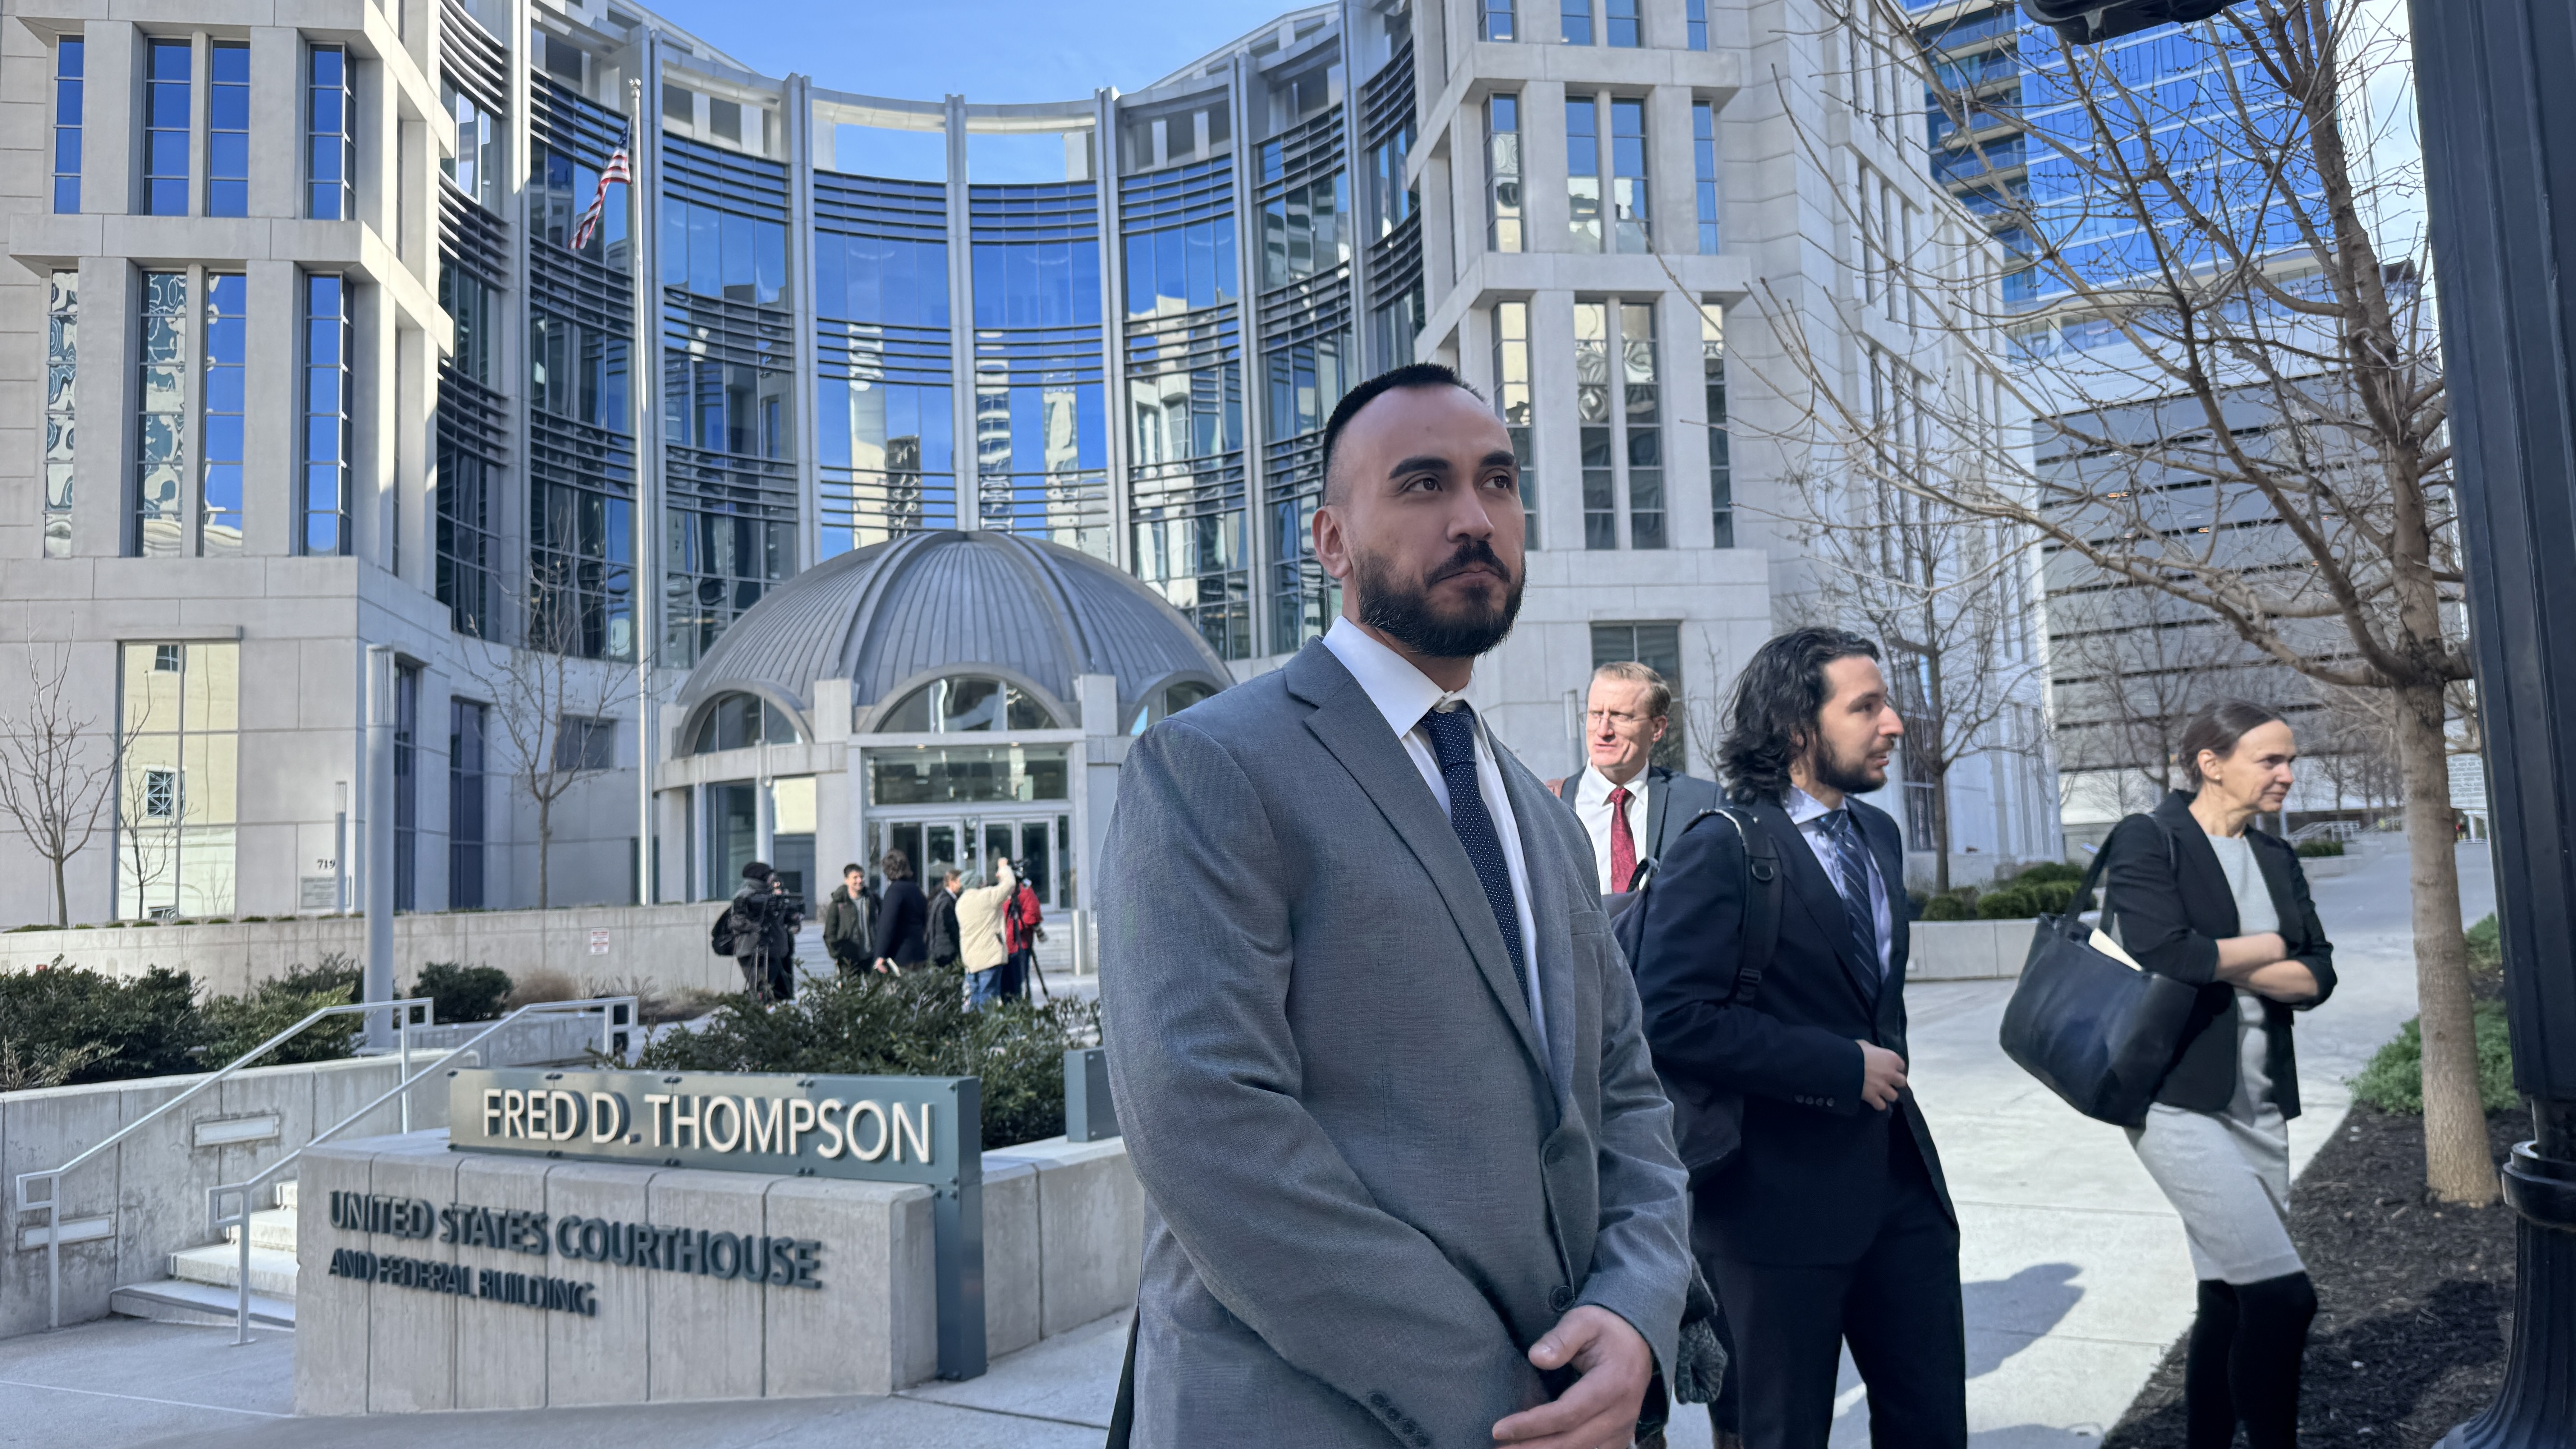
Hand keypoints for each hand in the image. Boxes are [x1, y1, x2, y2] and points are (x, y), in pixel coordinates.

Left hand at [1491, 1306, 1651, 1447]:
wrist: (1638, 1338)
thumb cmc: (1606, 1328)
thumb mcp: (1583, 1321)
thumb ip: (1561, 1338)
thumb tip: (1536, 1357)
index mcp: (1612, 1385)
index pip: (1566, 1413)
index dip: (1531, 1425)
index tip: (1498, 1429)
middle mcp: (1621, 1413)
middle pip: (1572, 1442)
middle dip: (1532, 1448)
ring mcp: (1623, 1428)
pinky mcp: (1620, 1436)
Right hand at [1857, 1041, 1908, 1110]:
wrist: (1843, 1064)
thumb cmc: (1855, 1051)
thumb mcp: (1865, 1045)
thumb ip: (1873, 1051)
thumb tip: (1871, 1053)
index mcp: (1891, 1059)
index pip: (1901, 1065)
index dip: (1894, 1067)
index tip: (1888, 1067)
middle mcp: (1890, 1074)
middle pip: (1901, 1082)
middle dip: (1895, 1082)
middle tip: (1886, 1081)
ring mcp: (1882, 1087)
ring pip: (1894, 1096)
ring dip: (1887, 1094)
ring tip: (1880, 1093)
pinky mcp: (1873, 1097)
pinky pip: (1881, 1106)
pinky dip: (1878, 1104)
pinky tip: (1873, 1101)